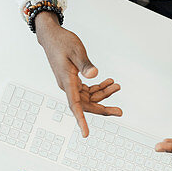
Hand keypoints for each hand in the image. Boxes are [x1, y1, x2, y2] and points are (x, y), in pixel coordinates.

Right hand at [34, 11, 121, 135]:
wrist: (51, 36)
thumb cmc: (62, 42)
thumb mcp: (77, 51)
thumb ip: (85, 64)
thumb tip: (94, 75)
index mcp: (67, 81)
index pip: (75, 105)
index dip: (81, 120)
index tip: (86, 134)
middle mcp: (67, 86)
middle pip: (86, 104)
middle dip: (103, 108)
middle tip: (120, 111)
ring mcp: (70, 84)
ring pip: (88, 97)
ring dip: (103, 93)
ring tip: (116, 86)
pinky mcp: (73, 80)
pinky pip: (87, 89)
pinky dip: (98, 87)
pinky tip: (108, 81)